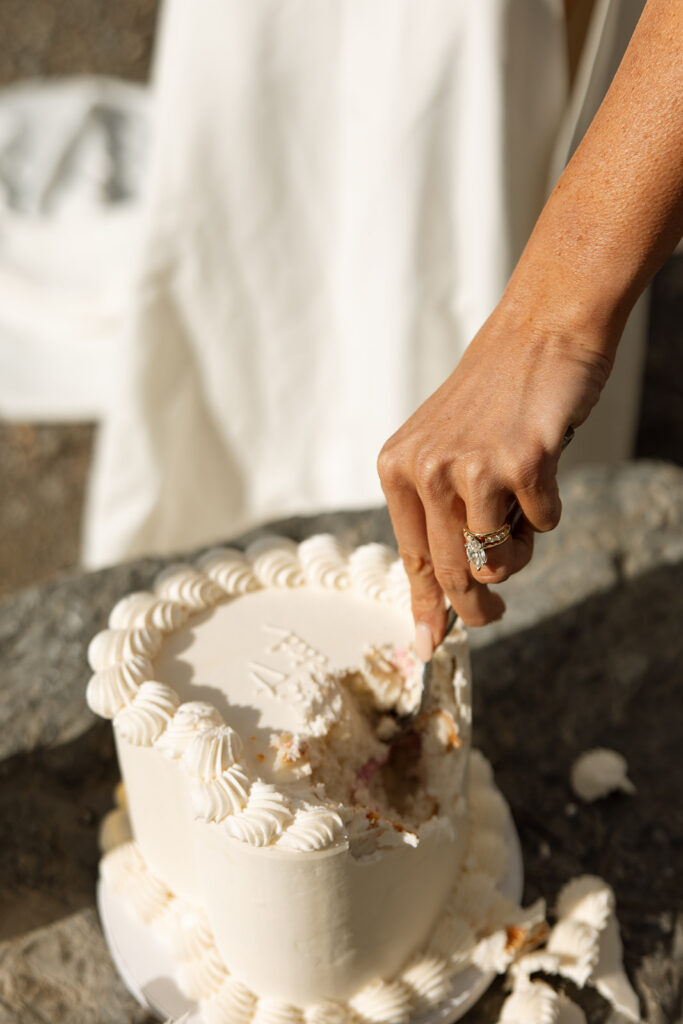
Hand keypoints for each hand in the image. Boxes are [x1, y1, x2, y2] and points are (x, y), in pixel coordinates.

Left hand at [377, 306, 612, 654]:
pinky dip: (549, 507)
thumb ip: (439, 512)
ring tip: (520, 500)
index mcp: (398, 468)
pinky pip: (541, 524)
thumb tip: (447, 594)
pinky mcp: (519, 463)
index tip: (427, 644)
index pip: (410, 556)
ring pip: (496, 557)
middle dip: (476, 605)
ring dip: (518, 546)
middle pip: (451, 572)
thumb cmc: (495, 397)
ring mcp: (470, 467)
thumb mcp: (444, 450)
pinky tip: (542, 463)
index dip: (423, 606)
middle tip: (493, 610)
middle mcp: (424, 470)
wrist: (538, 332)